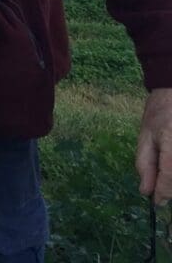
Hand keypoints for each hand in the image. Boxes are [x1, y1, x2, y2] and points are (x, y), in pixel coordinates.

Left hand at [137, 87, 171, 205]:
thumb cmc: (160, 113)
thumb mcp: (146, 136)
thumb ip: (145, 164)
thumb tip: (146, 191)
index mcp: (171, 143)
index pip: (169, 176)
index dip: (163, 192)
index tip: (156, 202)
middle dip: (170, 188)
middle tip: (161, 192)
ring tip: (165, 171)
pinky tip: (169, 168)